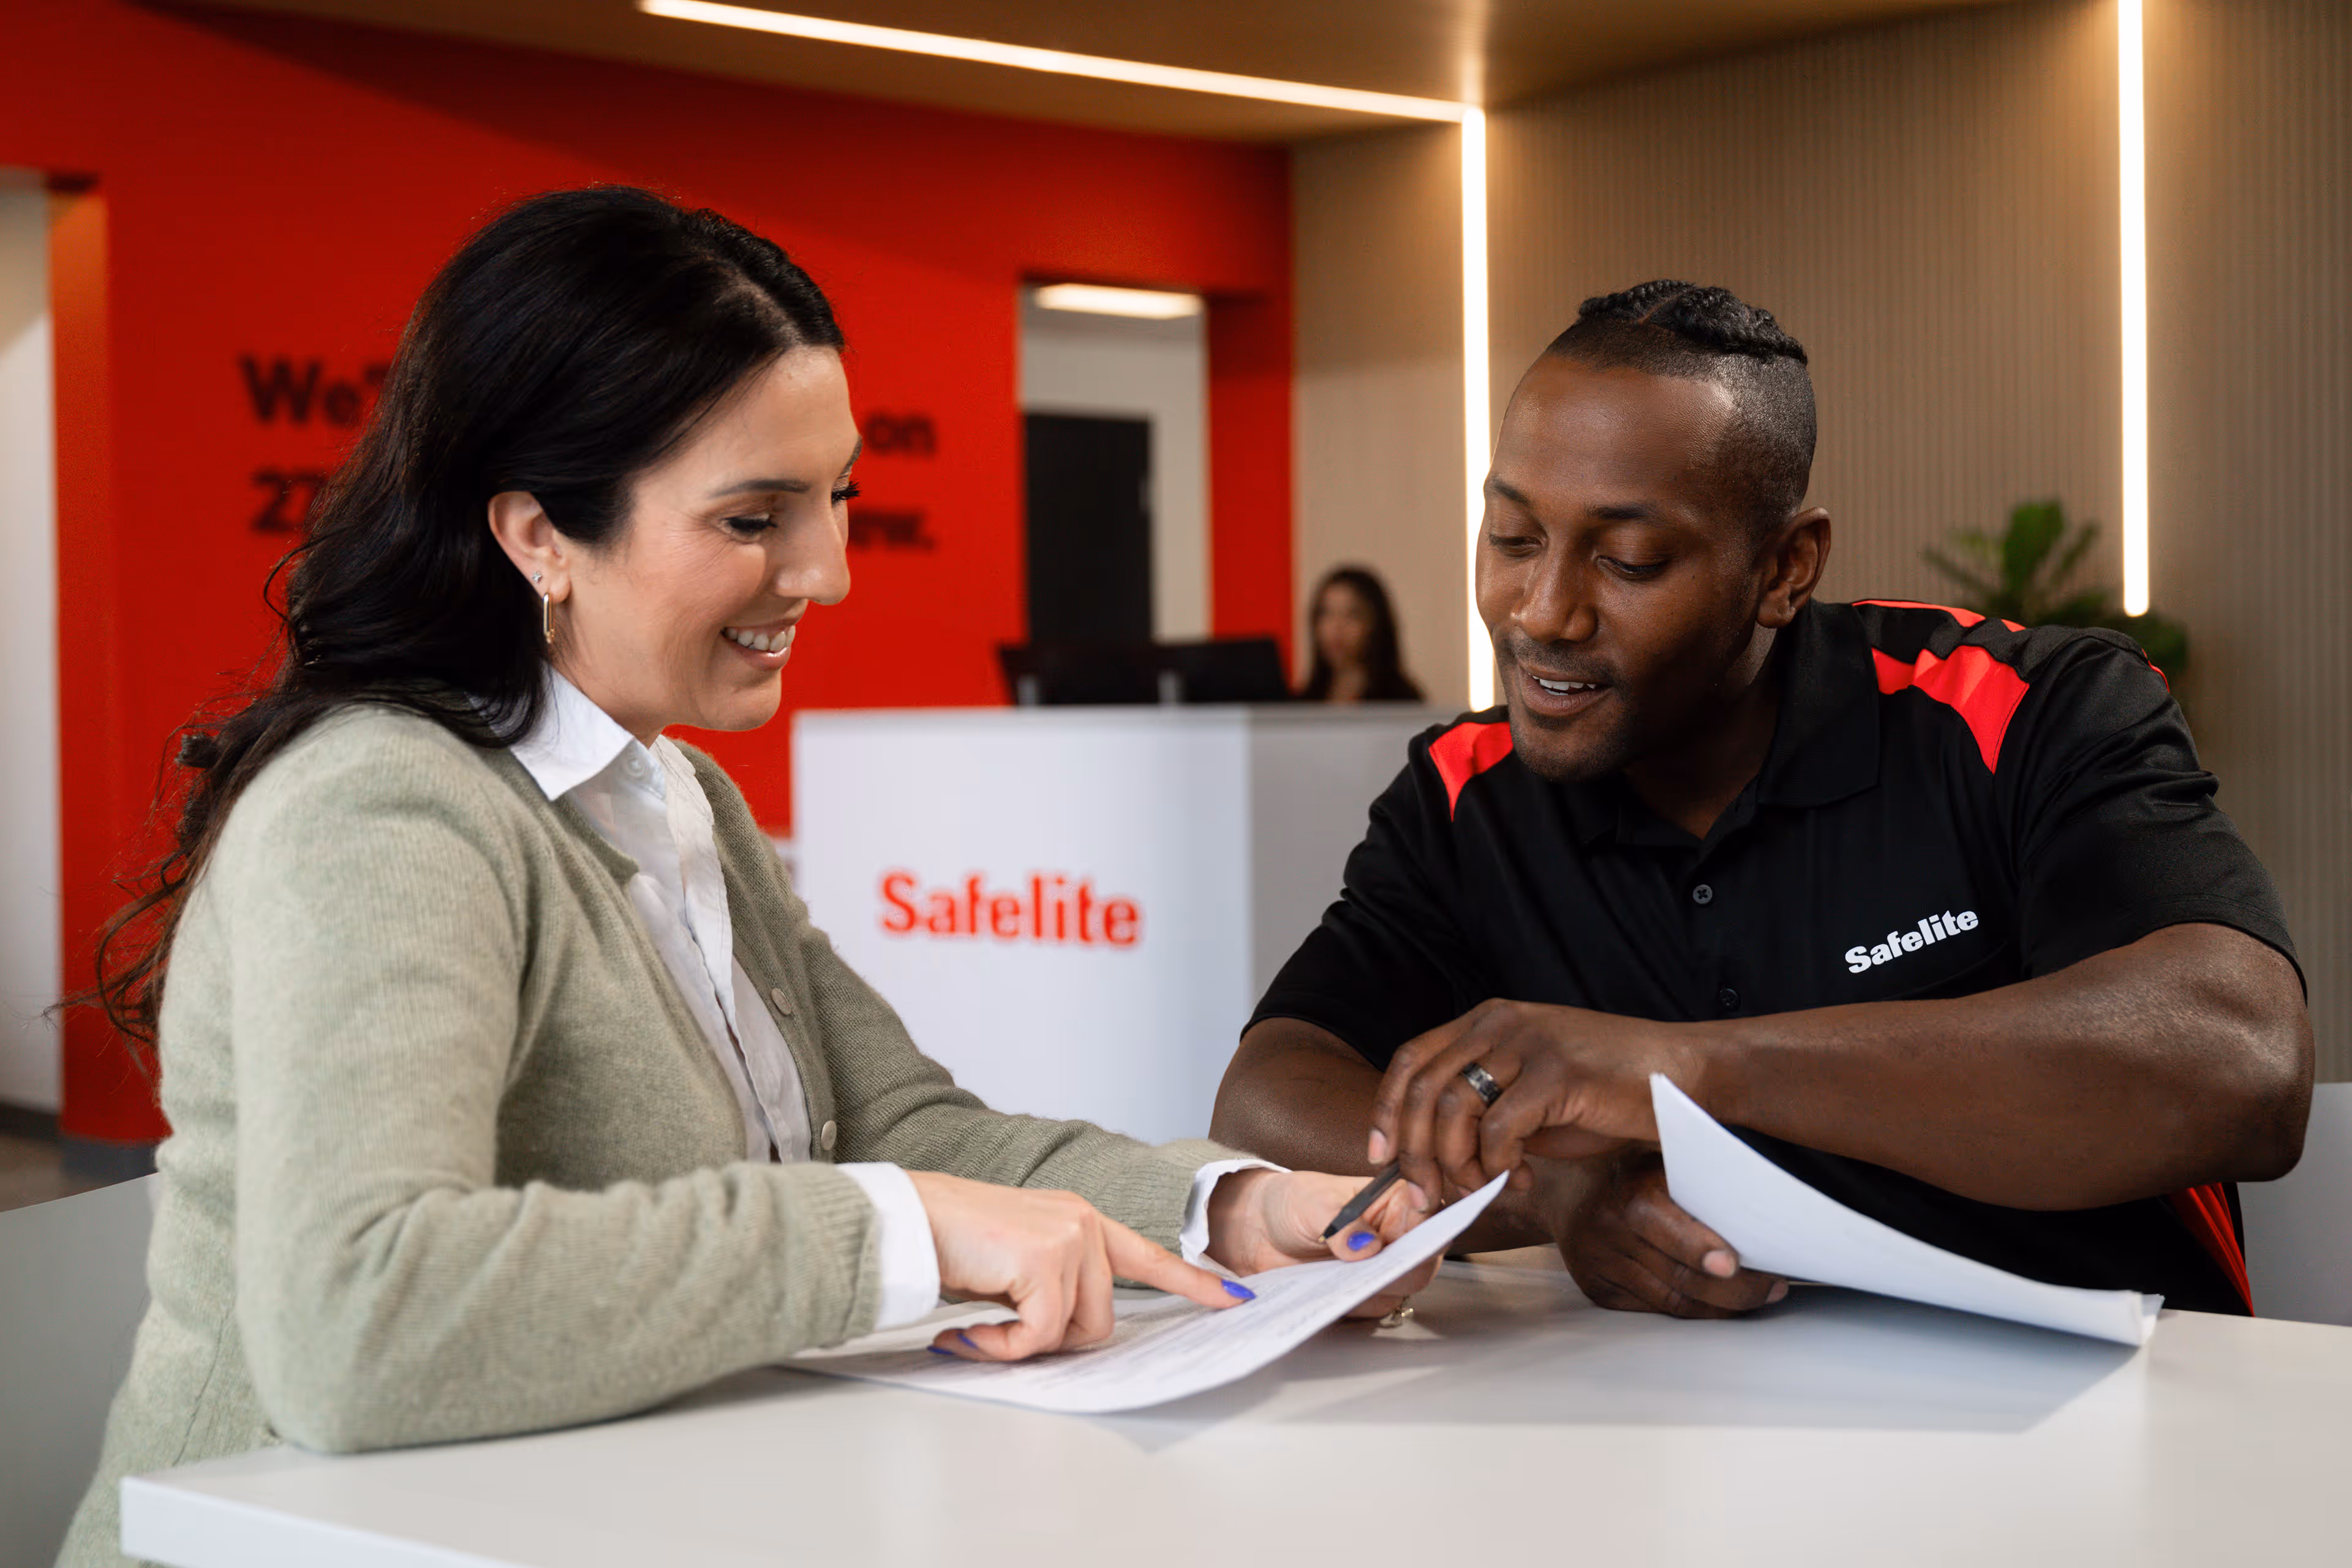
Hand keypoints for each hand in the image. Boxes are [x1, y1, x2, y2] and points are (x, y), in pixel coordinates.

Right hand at [907, 1172, 1243, 1360]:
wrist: (907, 1223)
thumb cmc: (953, 1245)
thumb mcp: (1016, 1266)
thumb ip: (1055, 1288)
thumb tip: (1066, 1336)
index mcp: (1080, 1220)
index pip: (1149, 1256)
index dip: (1192, 1282)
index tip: (1234, 1299)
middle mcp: (1083, 1223)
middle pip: (1102, 1320)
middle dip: (1053, 1340)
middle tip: (1001, 1332)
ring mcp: (1069, 1238)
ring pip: (1074, 1332)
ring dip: (1024, 1344)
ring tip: (979, 1327)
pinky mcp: (1045, 1261)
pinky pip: (1041, 1336)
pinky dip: (1003, 1348)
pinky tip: (970, 1331)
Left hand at [1202, 1169, 1440, 1319]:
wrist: (1258, 1230)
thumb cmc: (1292, 1202)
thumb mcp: (1314, 1202)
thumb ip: (1341, 1222)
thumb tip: (1366, 1246)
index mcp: (1397, 1198)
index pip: (1428, 1218)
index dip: (1419, 1232)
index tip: (1392, 1241)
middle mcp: (1399, 1235)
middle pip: (1421, 1261)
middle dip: (1394, 1268)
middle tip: (1360, 1265)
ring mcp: (1385, 1268)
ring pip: (1399, 1289)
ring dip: (1369, 1287)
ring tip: (1334, 1275)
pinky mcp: (1366, 1294)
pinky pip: (1370, 1306)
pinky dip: (1351, 1302)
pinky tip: (1328, 1291)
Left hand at [1366, 998, 1702, 1200]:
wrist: (1683, 1074)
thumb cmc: (1608, 1090)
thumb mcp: (1532, 1094)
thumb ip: (1484, 1112)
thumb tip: (1436, 1161)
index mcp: (1487, 1020)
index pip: (1411, 1059)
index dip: (1386, 1109)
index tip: (1381, 1157)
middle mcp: (1500, 1023)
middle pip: (1423, 1087)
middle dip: (1414, 1150)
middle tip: (1426, 1194)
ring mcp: (1528, 1043)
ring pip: (1454, 1106)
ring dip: (1455, 1161)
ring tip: (1478, 1188)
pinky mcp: (1557, 1072)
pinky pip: (1499, 1126)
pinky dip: (1497, 1163)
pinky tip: (1518, 1179)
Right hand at [1565, 1151, 1786, 1317]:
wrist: (1564, 1184)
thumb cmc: (1627, 1164)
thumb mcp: (1658, 1152)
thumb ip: (1698, 1173)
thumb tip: (1761, 1197)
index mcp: (1629, 1191)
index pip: (1669, 1230)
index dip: (1704, 1250)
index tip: (1735, 1265)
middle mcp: (1608, 1229)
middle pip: (1680, 1277)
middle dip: (1736, 1289)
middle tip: (1773, 1286)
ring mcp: (1599, 1263)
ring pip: (1672, 1302)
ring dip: (1721, 1306)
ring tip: (1758, 1295)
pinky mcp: (1596, 1288)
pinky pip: (1653, 1310)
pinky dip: (1691, 1310)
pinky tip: (1716, 1302)